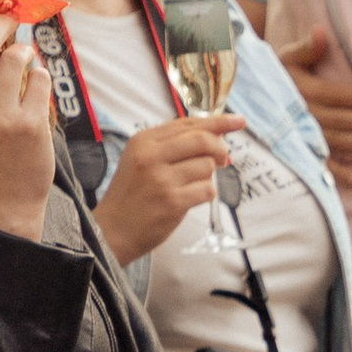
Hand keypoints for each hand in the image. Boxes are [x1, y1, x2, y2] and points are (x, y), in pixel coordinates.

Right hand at [0, 17, 56, 238]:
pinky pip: (40, 79)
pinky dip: (41, 73)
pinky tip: (37, 83)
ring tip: (26, 58)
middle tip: (15, 15)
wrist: (5, 200)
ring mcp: (1, 118)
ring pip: (16, 57)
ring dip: (25, 49)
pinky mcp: (30, 125)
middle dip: (2, 21)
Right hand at [93, 113, 239, 261]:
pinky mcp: (173, 202)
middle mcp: (151, 156)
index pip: (188, 123)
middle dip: (220, 149)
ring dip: (207, 177)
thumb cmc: (132, 194)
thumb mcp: (142, 158)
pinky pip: (207, 190)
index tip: (239, 121)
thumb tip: (215, 133)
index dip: (218, 121)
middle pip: (203, 140)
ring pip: (207, 166)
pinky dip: (205, 194)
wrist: (112, 230)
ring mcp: (162, 179)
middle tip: (223, 159)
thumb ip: (173, 143)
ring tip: (189, 186)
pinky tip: (190, 199)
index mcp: (144, 140)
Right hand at [278, 26, 351, 175]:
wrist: (246, 97)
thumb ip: (307, 48)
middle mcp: (304, 115)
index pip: (339, 95)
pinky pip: (318, 164)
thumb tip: (321, 30)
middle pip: (341, 119)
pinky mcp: (298, 151)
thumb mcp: (287, 58)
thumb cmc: (274, 75)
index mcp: (305, 91)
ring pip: (334, 141)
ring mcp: (301, 135)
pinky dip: (336, 173)